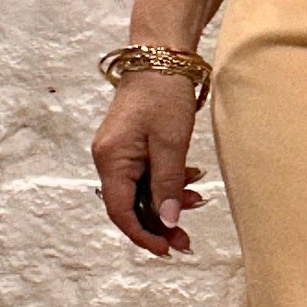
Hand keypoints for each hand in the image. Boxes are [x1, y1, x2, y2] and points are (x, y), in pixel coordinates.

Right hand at [91, 70, 206, 257]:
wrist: (160, 56)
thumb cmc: (164, 94)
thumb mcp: (171, 144)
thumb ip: (168, 185)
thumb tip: (166, 222)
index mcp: (111, 160)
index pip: (121, 212)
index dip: (144, 235)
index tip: (167, 250)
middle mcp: (108, 159)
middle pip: (131, 207)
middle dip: (159, 225)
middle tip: (188, 240)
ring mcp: (119, 153)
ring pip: (141, 193)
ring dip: (168, 203)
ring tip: (197, 201)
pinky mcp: (131, 147)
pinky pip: (146, 177)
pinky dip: (168, 184)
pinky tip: (190, 178)